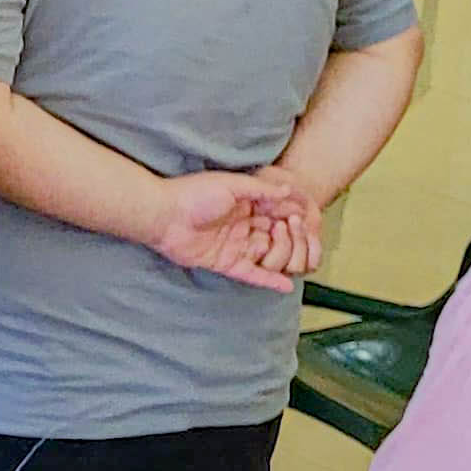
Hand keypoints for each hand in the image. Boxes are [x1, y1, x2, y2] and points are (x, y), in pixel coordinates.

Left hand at [149, 170, 319, 289]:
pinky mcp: (225, 262)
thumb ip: (260, 190)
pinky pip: (251, 273)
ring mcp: (234, 244)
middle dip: (291, 237)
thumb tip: (287, 188)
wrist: (162, 215)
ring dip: (283, 257)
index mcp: (244, 203)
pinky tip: (287, 285)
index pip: (276, 211)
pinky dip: (268, 280)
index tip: (308, 218)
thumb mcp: (230, 185)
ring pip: (266, 254)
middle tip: (301, 237)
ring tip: (296, 258)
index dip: (292, 216)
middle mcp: (242, 224)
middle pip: (275, 234)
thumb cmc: (193, 194)